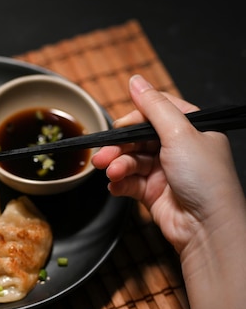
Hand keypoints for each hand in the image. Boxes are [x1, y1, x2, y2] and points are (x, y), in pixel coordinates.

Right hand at [92, 74, 243, 254]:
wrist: (207, 228)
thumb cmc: (204, 180)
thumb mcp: (179, 133)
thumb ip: (153, 107)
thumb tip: (136, 80)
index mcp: (192, 129)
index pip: (156, 112)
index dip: (134, 118)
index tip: (118, 125)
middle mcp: (178, 148)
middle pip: (138, 138)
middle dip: (119, 147)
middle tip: (103, 155)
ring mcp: (165, 171)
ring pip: (130, 160)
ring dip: (118, 165)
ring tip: (111, 172)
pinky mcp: (153, 192)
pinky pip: (128, 182)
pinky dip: (119, 183)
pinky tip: (115, 185)